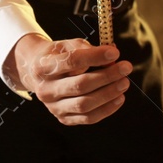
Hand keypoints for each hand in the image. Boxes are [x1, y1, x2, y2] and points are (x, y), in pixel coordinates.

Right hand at [11, 34, 131, 124]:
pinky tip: (118, 98)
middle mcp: (45, 89)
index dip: (95, 57)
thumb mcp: (66, 44)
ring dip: (109, 94)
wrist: (36, 72)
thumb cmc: (57, 55)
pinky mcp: (63, 118)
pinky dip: (106, 109)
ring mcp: (53, 107)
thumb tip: (111, 54)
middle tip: (125, 67)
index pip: (71, 61)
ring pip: (84, 105)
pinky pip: (88, 118)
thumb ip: (86, 48)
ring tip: (124, 83)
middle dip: (107, 76)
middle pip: (80, 85)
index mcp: (43, 67)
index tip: (114, 52)